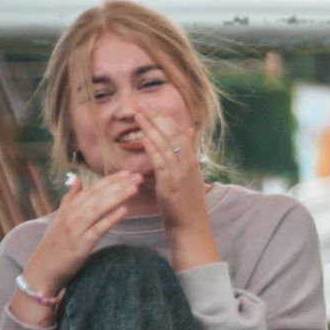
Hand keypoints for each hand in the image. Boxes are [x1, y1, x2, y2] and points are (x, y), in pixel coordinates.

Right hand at [13, 171, 142, 323]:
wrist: (41, 271)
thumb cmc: (53, 244)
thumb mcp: (59, 218)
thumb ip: (70, 198)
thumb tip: (77, 179)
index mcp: (68, 209)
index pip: (92, 189)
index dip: (110, 179)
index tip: (127, 172)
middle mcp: (71, 216)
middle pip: (97, 196)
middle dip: (118, 184)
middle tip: (138, 176)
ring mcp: (75, 230)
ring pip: (98, 208)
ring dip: (117, 196)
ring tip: (134, 188)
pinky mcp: (80, 245)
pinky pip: (98, 229)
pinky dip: (110, 218)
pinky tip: (124, 210)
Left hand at [132, 105, 219, 270]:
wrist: (191, 226)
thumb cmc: (186, 202)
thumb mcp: (189, 173)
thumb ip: (186, 151)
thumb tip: (188, 130)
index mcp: (191, 159)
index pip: (178, 131)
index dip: (164, 117)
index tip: (150, 105)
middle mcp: (188, 162)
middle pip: (172, 133)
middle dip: (156, 117)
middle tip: (141, 103)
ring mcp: (181, 173)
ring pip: (166, 145)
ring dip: (151, 128)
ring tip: (138, 115)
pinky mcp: (172, 184)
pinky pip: (162, 163)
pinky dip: (154, 149)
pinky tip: (145, 139)